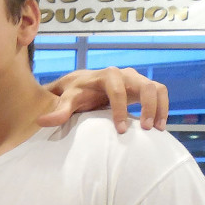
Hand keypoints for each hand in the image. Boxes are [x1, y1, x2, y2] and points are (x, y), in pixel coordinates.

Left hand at [40, 66, 168, 133]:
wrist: (82, 84)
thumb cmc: (74, 92)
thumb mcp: (66, 100)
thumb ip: (57, 111)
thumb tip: (40, 122)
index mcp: (106, 75)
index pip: (117, 90)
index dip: (120, 109)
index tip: (120, 130)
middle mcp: (124, 74)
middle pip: (144, 85)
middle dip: (147, 106)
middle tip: (145, 129)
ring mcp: (136, 79)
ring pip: (156, 88)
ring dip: (159, 107)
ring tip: (156, 129)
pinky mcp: (143, 86)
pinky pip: (160, 92)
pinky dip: (164, 106)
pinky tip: (160, 125)